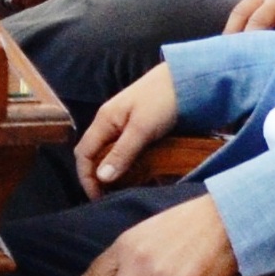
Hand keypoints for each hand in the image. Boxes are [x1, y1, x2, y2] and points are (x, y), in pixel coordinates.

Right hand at [73, 63, 182, 201]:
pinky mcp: (142, 127)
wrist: (191, 76)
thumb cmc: (164, 98)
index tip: (98, 199)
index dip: (86, 178)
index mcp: (104, 120)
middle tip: (111, 198)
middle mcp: (111, 123)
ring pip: (111, 153)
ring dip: (115, 172)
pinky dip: (130, 164)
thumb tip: (101, 178)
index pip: (83, 154)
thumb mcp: (142, 128)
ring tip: (126, 190)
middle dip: (98, 177)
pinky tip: (141, 175)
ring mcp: (126, 124)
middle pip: (95, 155)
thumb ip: (122, 153)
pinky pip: (128, 149)